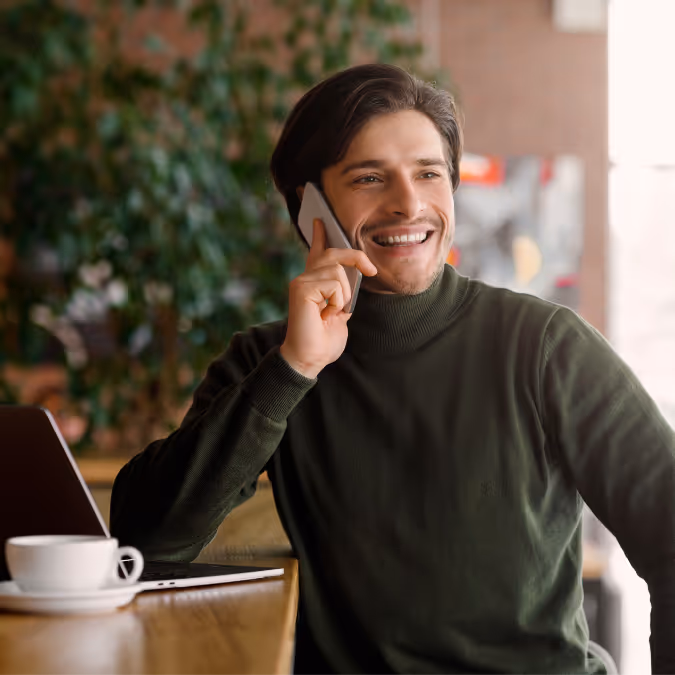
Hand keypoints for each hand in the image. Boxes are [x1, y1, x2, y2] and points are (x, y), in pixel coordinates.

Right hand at [280, 219, 376, 378]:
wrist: (310, 359)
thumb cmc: (323, 341)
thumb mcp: (340, 312)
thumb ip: (343, 293)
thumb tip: (355, 274)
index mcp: (314, 284)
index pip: (317, 253)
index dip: (319, 236)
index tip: (320, 220)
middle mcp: (305, 279)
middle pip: (333, 254)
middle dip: (356, 258)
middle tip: (371, 271)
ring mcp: (301, 282)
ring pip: (337, 271)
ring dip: (344, 295)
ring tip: (332, 313)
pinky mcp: (301, 289)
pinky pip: (334, 284)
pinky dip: (338, 302)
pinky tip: (325, 315)